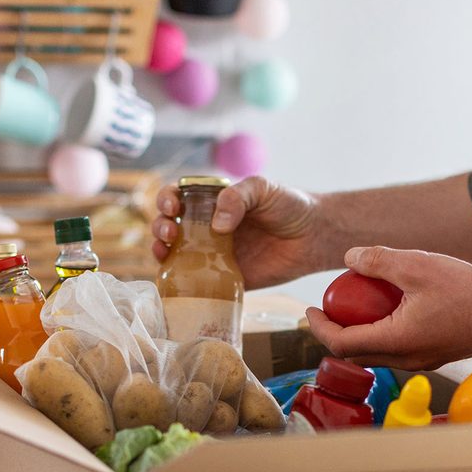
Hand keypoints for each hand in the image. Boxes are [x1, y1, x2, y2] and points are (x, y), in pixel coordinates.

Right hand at [151, 176, 326, 288]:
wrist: (312, 237)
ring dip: (161, 252)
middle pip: (169, 226)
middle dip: (159, 227)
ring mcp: (213, 254)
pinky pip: (198, 282)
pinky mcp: (225, 278)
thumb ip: (238, 197)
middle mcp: (206, 227)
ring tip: (165, 251)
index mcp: (211, 201)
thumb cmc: (288, 206)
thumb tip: (217, 224)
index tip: (172, 206)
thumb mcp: (262, 188)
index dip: (166, 200)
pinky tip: (178, 279)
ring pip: (175, 254)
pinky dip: (182, 282)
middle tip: (170, 232)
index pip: (178, 197)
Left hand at [306, 246, 471, 369]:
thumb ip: (380, 261)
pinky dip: (381, 334)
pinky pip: (396, 350)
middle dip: (334, 335)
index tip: (309, 309)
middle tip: (326, 310)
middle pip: (355, 354)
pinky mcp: (434, 356)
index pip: (341, 343)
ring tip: (354, 308)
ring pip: (376, 355)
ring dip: (359, 335)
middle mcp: (405, 359)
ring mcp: (421, 361)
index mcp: (396, 341)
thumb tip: (349, 257)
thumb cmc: (469, 290)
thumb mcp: (419, 265)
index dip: (319, 327)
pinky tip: (389, 309)